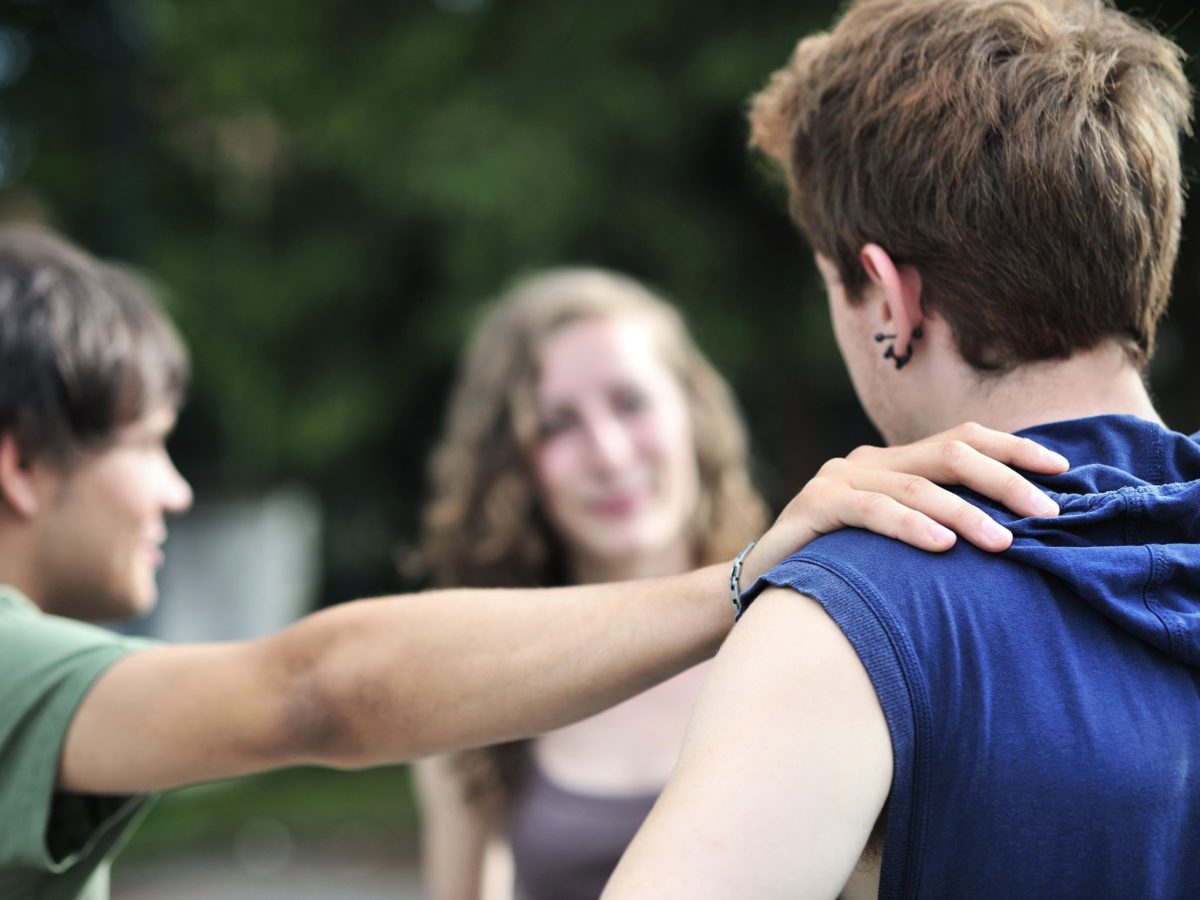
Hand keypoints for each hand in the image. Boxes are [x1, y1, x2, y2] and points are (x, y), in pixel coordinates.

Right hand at [742, 422, 1067, 583]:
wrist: (765, 592)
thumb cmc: (843, 574)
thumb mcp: (899, 545)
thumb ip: (940, 527)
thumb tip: (1017, 536)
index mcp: (895, 464)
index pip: (964, 441)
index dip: (1015, 449)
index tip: (1064, 471)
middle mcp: (869, 461)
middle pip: (950, 452)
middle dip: (1006, 480)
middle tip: (1048, 514)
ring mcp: (839, 477)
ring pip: (918, 484)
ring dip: (967, 513)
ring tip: (1004, 542)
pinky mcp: (815, 503)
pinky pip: (870, 510)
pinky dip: (909, 525)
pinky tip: (941, 545)